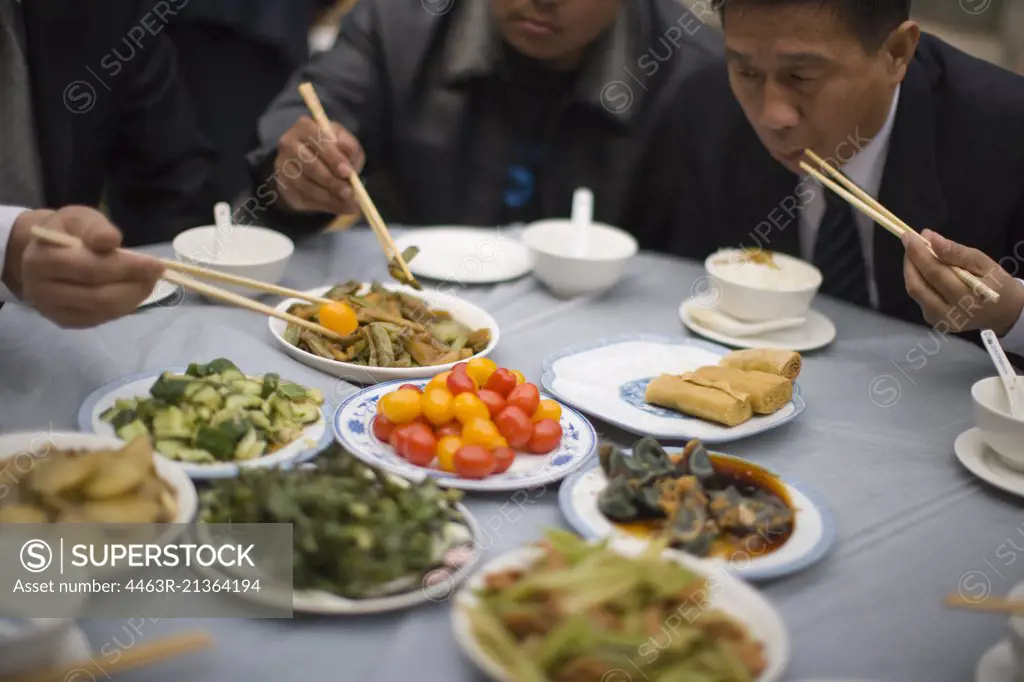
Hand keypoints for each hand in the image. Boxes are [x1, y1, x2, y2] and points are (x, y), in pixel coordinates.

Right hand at [5, 206, 165, 327]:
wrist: (43, 251)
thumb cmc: (67, 231)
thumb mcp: (80, 218)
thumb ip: (96, 228)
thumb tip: (111, 241)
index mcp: (41, 259)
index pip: (90, 268)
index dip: (126, 267)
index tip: (156, 263)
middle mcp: (41, 289)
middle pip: (98, 296)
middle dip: (135, 285)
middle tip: (157, 273)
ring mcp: (52, 309)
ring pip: (103, 310)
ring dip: (134, 297)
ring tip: (149, 280)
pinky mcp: (65, 321)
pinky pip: (101, 318)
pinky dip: (124, 306)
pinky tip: (134, 291)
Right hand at [274, 115, 364, 214]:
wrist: (315, 167)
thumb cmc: (334, 153)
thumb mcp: (347, 147)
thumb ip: (351, 148)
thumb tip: (348, 153)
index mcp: (305, 126)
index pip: (318, 139)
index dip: (333, 157)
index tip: (348, 172)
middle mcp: (288, 142)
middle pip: (309, 163)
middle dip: (331, 180)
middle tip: (349, 192)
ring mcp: (282, 163)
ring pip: (305, 182)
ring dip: (328, 195)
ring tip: (347, 201)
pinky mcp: (282, 183)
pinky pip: (301, 195)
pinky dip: (321, 203)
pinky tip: (336, 205)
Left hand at [903, 229, 1023, 335]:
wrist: (1003, 313)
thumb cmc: (996, 284)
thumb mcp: (985, 264)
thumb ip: (958, 253)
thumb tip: (932, 239)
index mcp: (968, 298)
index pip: (935, 273)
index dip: (918, 254)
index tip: (909, 235)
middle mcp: (950, 313)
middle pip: (918, 285)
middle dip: (910, 261)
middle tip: (910, 240)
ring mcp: (940, 320)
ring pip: (914, 292)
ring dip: (911, 270)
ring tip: (915, 252)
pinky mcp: (934, 321)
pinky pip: (919, 297)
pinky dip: (917, 280)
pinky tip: (923, 269)